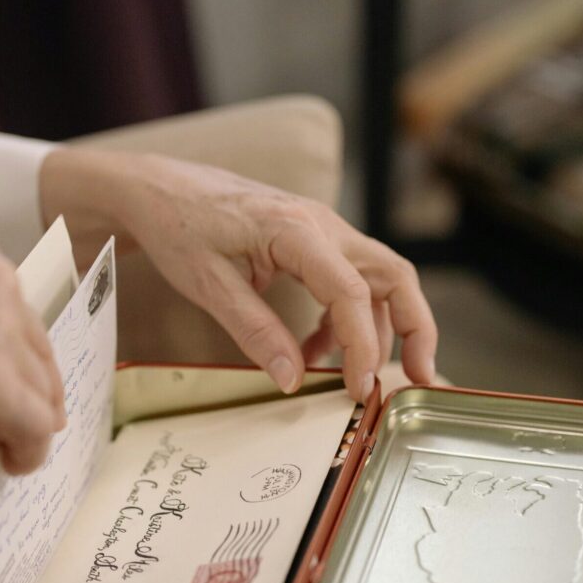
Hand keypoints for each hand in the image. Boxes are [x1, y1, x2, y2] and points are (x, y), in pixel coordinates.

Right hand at [0, 225, 65, 473]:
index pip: (14, 308)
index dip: (16, 350)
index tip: (13, 377)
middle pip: (36, 348)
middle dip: (33, 388)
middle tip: (23, 421)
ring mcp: (0, 328)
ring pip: (39, 389)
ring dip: (27, 422)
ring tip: (6, 448)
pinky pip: (34, 425)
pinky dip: (29, 450)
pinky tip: (10, 464)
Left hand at [41, 149, 436, 400]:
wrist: (161, 190)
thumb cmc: (179, 228)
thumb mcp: (210, 287)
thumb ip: (255, 332)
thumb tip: (291, 381)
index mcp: (297, 231)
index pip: (352, 294)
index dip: (363, 348)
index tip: (361, 391)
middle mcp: (322, 226)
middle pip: (394, 277)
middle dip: (416, 329)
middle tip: (421, 379)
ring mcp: (321, 231)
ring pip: (377, 280)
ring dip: (374, 331)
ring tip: (347, 379)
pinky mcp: (311, 243)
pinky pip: (347, 282)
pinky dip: (341, 322)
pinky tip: (311, 353)